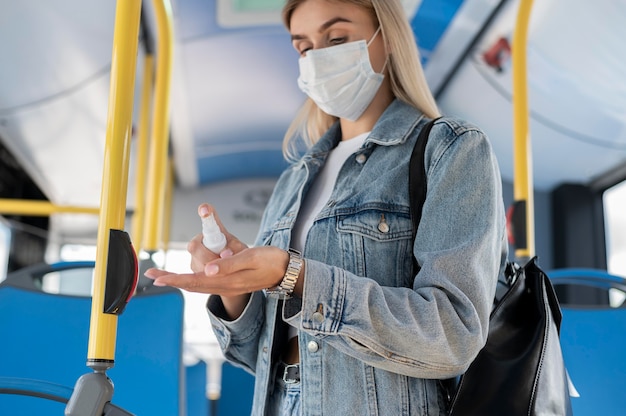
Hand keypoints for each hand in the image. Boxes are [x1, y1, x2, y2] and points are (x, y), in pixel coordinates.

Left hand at [144, 245, 289, 296]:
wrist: (285, 270)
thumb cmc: (270, 260)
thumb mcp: (251, 257)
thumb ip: (229, 263)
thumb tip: (207, 268)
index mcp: (228, 279)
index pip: (195, 279)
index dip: (174, 278)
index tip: (157, 277)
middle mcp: (224, 284)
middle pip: (191, 283)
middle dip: (170, 278)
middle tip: (151, 274)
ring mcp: (226, 284)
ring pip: (197, 282)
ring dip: (182, 276)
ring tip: (168, 270)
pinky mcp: (228, 281)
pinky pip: (205, 281)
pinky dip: (192, 277)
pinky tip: (186, 274)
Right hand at [189, 203, 247, 273]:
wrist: (234, 268)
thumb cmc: (236, 254)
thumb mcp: (240, 249)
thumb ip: (235, 248)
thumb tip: (225, 253)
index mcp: (211, 231)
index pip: (208, 219)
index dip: (206, 213)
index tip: (205, 209)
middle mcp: (199, 241)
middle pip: (195, 246)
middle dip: (209, 256)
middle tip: (223, 259)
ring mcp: (194, 256)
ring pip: (197, 263)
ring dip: (212, 268)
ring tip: (225, 268)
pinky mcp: (194, 269)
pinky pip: (199, 275)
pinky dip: (211, 276)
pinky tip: (220, 275)